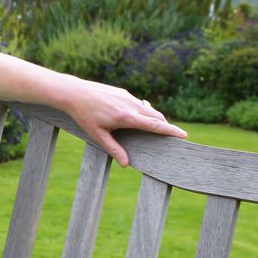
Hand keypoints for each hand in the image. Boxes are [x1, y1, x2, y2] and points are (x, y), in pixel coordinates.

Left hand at [59, 77, 186, 166]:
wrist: (74, 92)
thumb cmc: (84, 115)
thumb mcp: (97, 134)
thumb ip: (113, 149)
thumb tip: (125, 164)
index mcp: (127, 117)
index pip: (155, 125)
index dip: (170, 131)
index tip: (184, 135)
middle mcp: (131, 105)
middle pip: (156, 116)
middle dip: (165, 125)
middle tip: (172, 135)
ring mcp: (127, 97)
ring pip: (148, 108)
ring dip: (154, 117)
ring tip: (156, 127)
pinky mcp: (122, 92)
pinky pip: (138, 103)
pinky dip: (143, 110)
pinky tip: (137, 116)